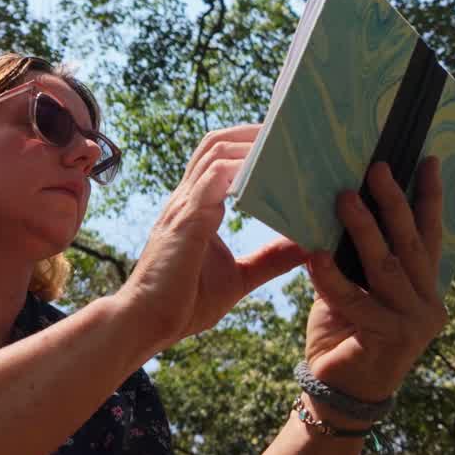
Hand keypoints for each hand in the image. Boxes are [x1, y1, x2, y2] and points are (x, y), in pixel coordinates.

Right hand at [120, 124, 306, 348]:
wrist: (147, 323)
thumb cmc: (184, 302)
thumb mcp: (239, 278)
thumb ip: (269, 259)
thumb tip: (307, 246)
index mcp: (197, 208)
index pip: (219, 158)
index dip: (247, 143)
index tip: (282, 141)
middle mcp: (188, 200)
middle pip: (215, 143)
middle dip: (251, 132)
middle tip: (288, 131)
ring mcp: (184, 207)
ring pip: (215, 153)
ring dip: (251, 144)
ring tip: (285, 143)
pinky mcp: (186, 221)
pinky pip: (213, 179)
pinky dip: (240, 168)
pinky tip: (266, 171)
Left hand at [303, 158, 447, 403]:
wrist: (336, 390)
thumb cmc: (343, 331)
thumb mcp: (353, 286)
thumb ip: (357, 257)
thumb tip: (344, 205)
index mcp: (425, 285)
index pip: (428, 233)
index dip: (428, 197)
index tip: (426, 159)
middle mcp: (429, 301)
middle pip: (410, 243)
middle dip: (394, 202)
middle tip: (377, 168)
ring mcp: (415, 322)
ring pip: (385, 266)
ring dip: (363, 229)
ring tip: (343, 198)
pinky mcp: (391, 338)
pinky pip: (355, 300)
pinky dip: (332, 277)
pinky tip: (315, 254)